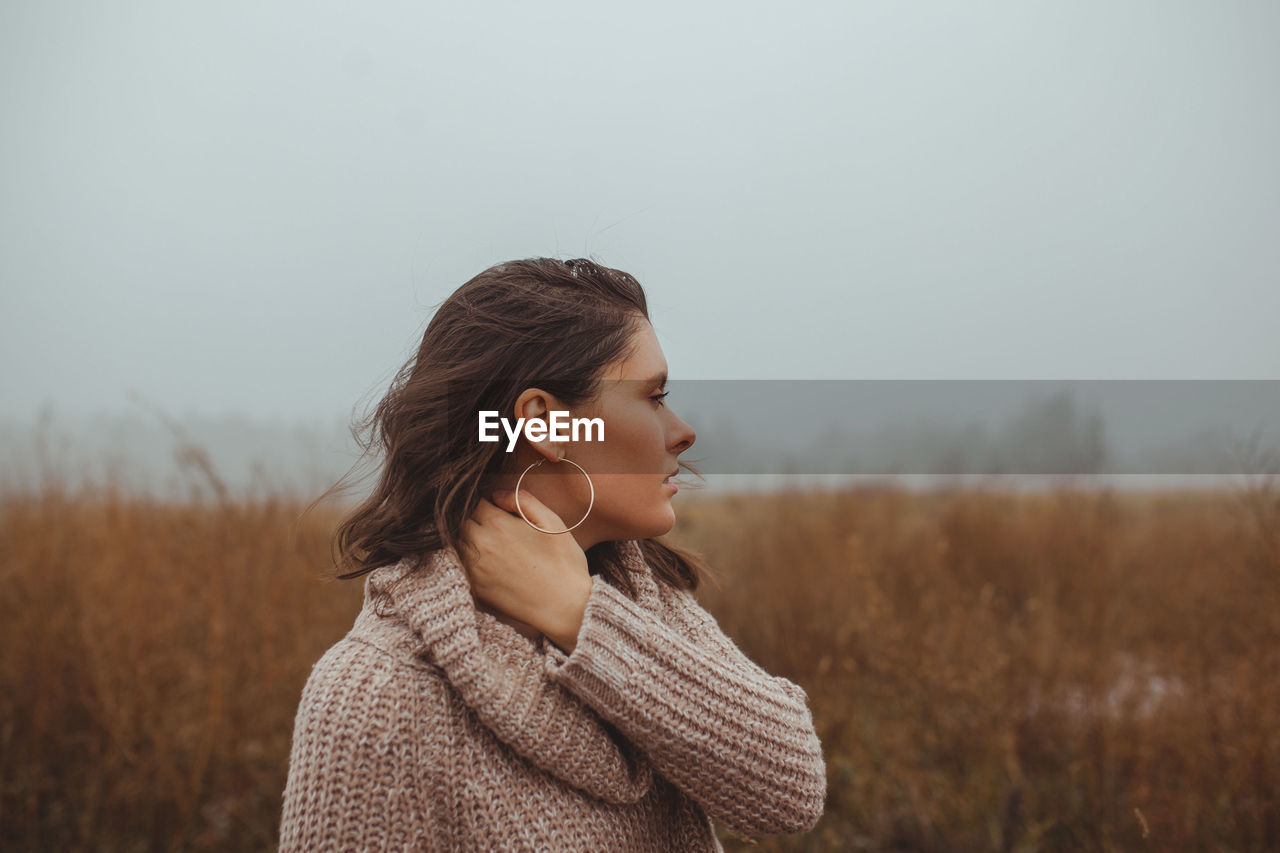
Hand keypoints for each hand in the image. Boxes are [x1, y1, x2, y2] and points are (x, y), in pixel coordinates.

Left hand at [458, 488, 592, 653]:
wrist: (565, 606)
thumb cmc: (563, 562)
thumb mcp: (552, 521)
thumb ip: (523, 500)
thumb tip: (496, 495)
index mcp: (498, 523)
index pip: (478, 503)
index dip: (492, 508)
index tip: (504, 516)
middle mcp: (481, 543)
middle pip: (464, 522)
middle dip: (479, 523)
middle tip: (501, 533)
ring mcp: (475, 567)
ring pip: (459, 544)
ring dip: (471, 542)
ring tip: (495, 550)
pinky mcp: (475, 587)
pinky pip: (460, 566)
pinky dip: (469, 562)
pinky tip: (490, 567)